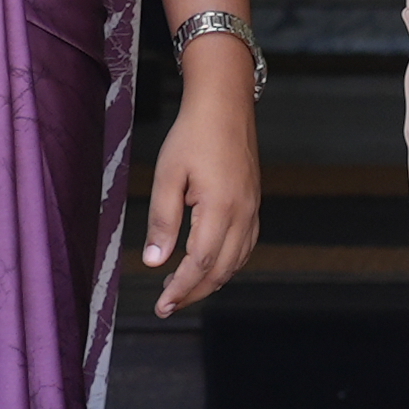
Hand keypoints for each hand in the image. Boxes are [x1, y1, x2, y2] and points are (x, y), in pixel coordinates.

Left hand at [138, 66, 267, 312]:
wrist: (225, 104)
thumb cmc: (193, 134)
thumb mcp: (168, 175)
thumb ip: (162, 221)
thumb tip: (154, 261)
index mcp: (221, 208)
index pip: (201, 263)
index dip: (181, 288)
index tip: (162, 304)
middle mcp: (243, 214)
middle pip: (221, 270)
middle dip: (194, 292)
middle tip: (167, 304)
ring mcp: (252, 210)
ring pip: (236, 261)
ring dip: (210, 281)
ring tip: (182, 288)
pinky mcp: (253, 203)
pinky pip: (245, 246)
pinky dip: (227, 264)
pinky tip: (209, 265)